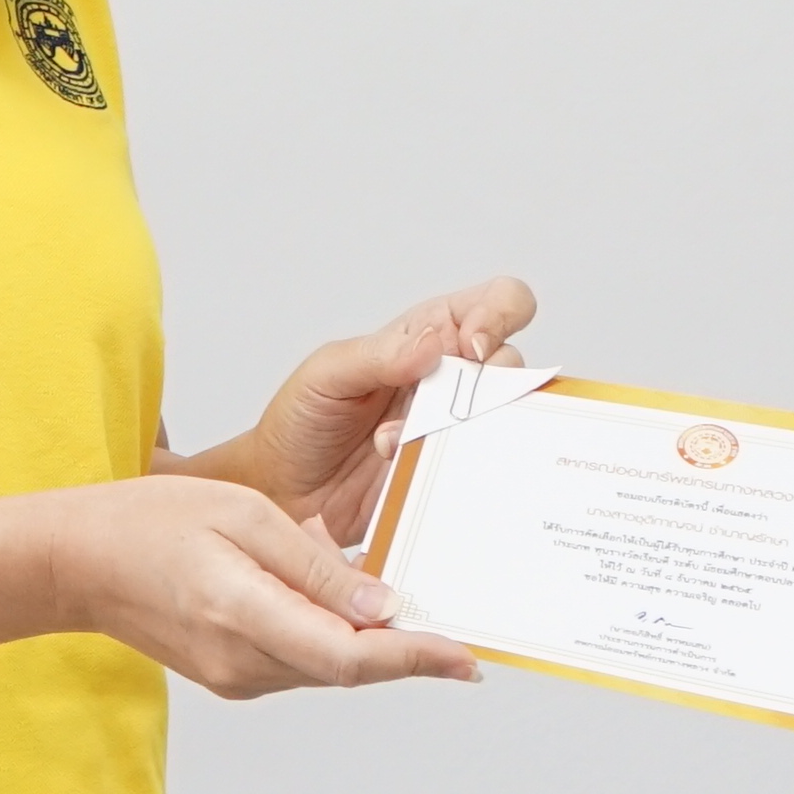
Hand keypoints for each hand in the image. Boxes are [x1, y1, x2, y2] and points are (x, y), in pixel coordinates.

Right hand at [45, 475, 480, 699]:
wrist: (76, 563)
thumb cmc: (149, 522)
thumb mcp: (243, 516)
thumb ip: (316, 564)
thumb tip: (381, 604)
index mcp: (243, 614)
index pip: (349, 655)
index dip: (414, 658)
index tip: (465, 658)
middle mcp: (242, 662)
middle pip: (348, 668)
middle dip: (405, 650)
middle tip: (456, 632)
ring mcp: (235, 677)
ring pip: (328, 667)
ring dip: (367, 641)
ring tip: (392, 600)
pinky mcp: (231, 676)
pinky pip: (301, 661)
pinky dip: (331, 635)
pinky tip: (334, 599)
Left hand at [207, 276, 538, 542]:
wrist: (281, 489)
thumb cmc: (300, 421)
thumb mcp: (328, 373)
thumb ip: (381, 353)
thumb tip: (435, 342)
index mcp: (427, 336)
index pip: (495, 304)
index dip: (499, 316)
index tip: (471, 348)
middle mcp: (450, 380)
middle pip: (513, 365)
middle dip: (486, 384)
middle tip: (440, 403)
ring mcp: (453, 429)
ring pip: (504, 421)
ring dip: (457, 429)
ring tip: (396, 439)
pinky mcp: (448, 473)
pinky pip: (477, 469)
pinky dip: (444, 467)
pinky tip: (396, 466)